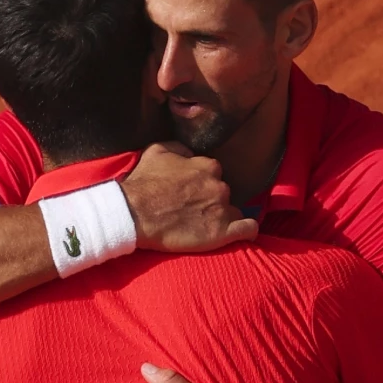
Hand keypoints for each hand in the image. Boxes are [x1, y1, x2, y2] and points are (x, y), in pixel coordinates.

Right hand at [121, 143, 257, 252]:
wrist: (134, 214)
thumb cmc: (143, 183)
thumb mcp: (157, 151)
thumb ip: (180, 148)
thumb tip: (189, 153)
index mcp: (208, 166)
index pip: (214, 173)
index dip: (202, 183)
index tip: (192, 192)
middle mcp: (219, 186)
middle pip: (223, 192)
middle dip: (211, 200)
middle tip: (194, 210)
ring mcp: (223, 209)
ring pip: (234, 211)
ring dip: (223, 216)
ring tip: (206, 226)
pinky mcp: (223, 232)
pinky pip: (248, 230)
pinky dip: (247, 231)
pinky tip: (242, 234)